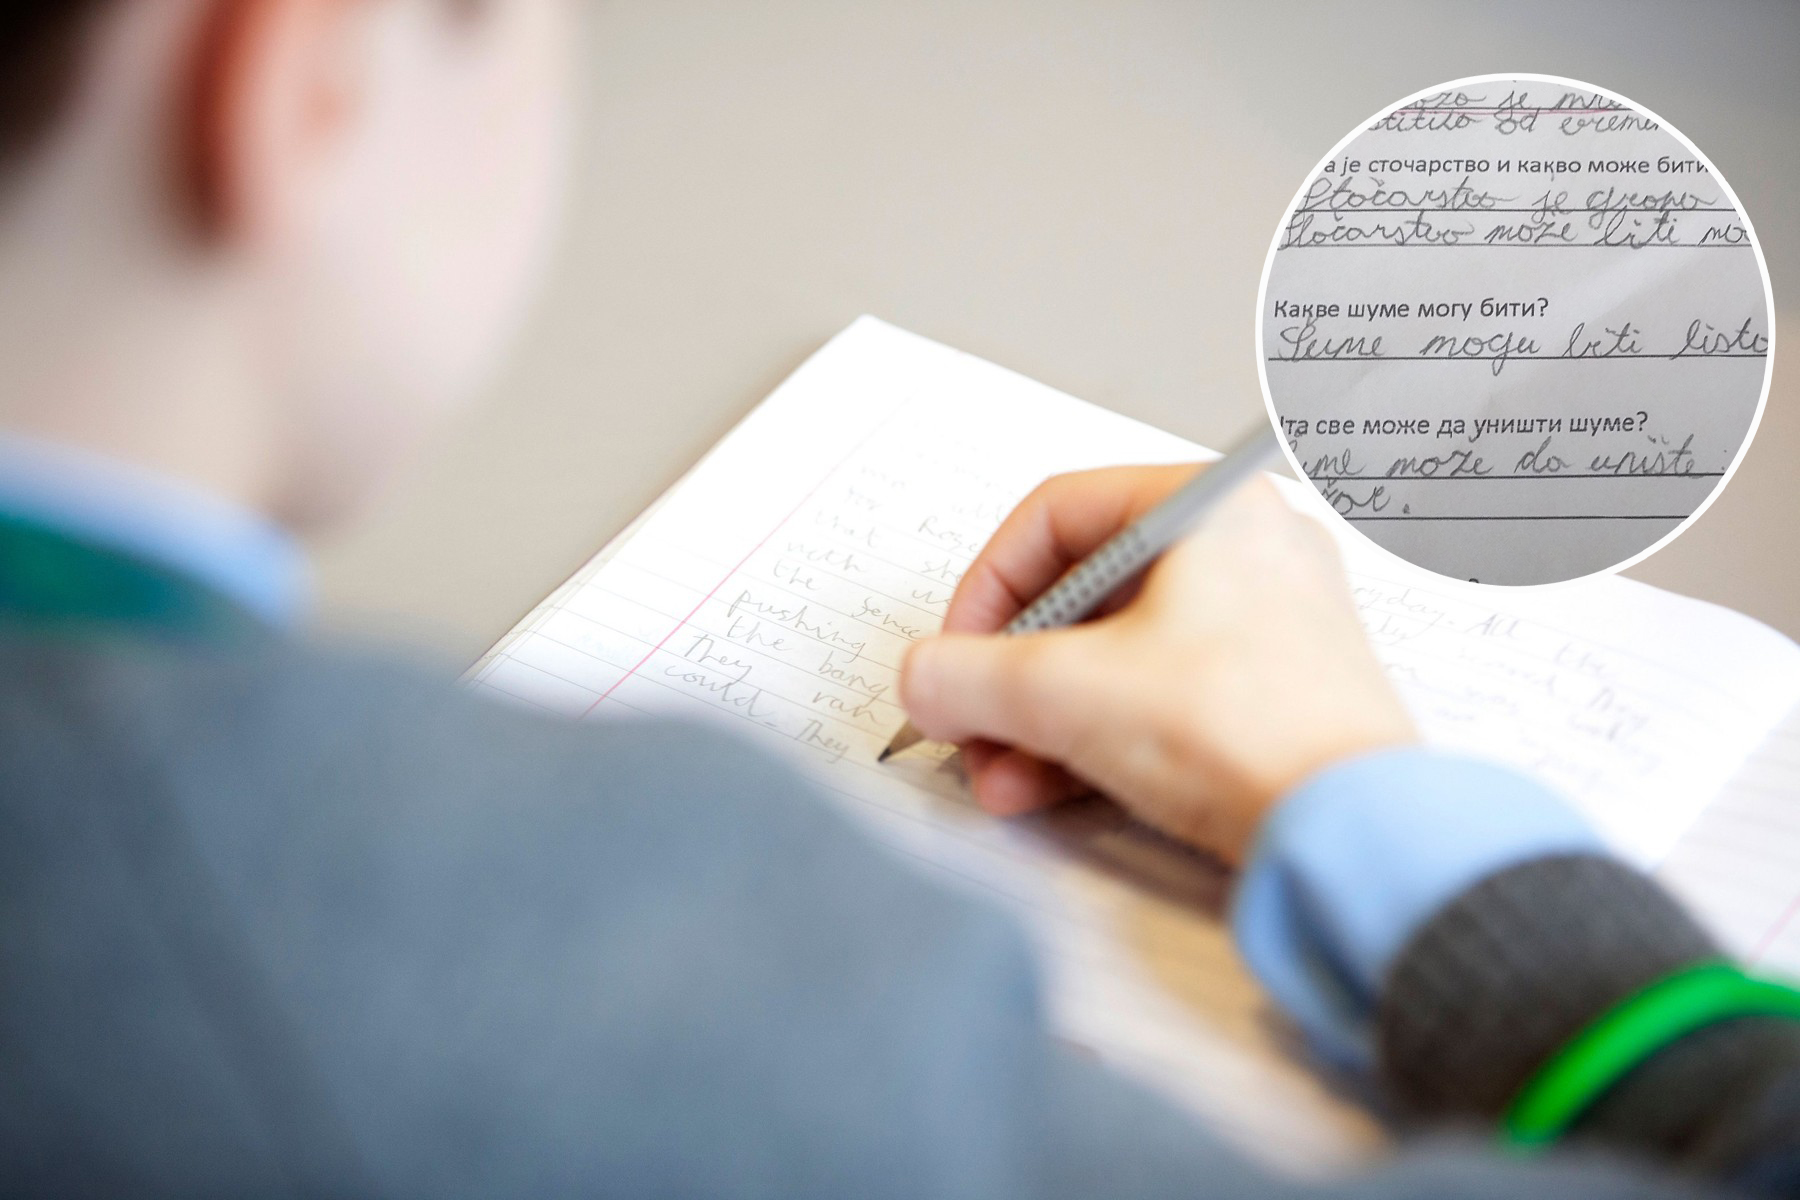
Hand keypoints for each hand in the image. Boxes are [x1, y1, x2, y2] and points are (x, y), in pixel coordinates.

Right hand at [898, 464, 1416, 862]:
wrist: (1353, 833)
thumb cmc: (1243, 733)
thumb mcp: (1066, 694)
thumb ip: (969, 677)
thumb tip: (924, 681)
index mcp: (1208, 507)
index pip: (1055, 515)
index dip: (984, 587)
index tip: (953, 653)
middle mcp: (1245, 549)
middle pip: (1081, 594)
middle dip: (1009, 676)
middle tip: (970, 726)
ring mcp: (1265, 624)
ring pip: (1116, 653)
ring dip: (1041, 719)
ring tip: (1003, 780)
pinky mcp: (1271, 693)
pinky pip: (1159, 695)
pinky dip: (1097, 736)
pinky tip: (1049, 792)